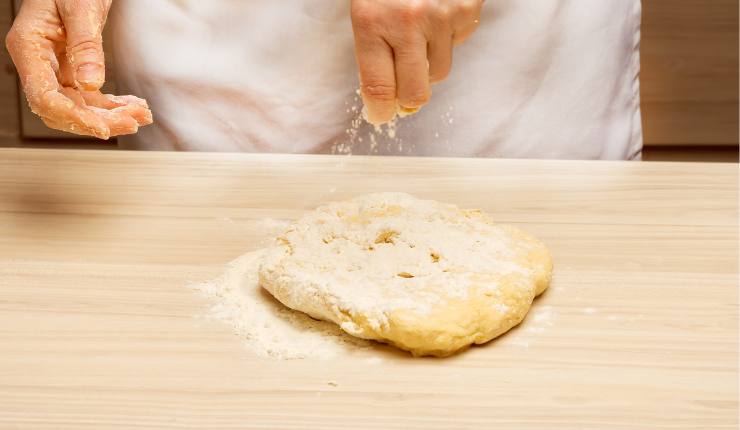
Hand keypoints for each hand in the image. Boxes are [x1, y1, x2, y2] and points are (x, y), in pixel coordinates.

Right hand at [5, 0, 151, 138]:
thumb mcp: (80, 7)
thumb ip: (85, 45)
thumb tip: (91, 83)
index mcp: (29, 46)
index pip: (43, 96)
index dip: (72, 117)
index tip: (102, 128)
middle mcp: (38, 62)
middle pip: (62, 107)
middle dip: (98, 120)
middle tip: (132, 123)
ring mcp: (54, 67)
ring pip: (79, 106)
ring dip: (110, 115)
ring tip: (141, 114)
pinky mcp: (72, 68)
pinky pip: (90, 96)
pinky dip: (112, 105)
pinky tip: (134, 106)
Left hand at [351, 0, 482, 124]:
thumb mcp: (367, 7)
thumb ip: (372, 50)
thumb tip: (384, 101)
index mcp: (372, 20)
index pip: (378, 87)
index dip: (378, 111)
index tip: (379, 116)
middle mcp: (407, 21)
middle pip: (415, 93)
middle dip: (408, 99)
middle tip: (402, 94)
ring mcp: (441, 16)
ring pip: (440, 72)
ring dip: (429, 63)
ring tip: (419, 33)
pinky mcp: (467, 10)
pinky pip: (458, 43)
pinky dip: (448, 37)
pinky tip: (437, 13)